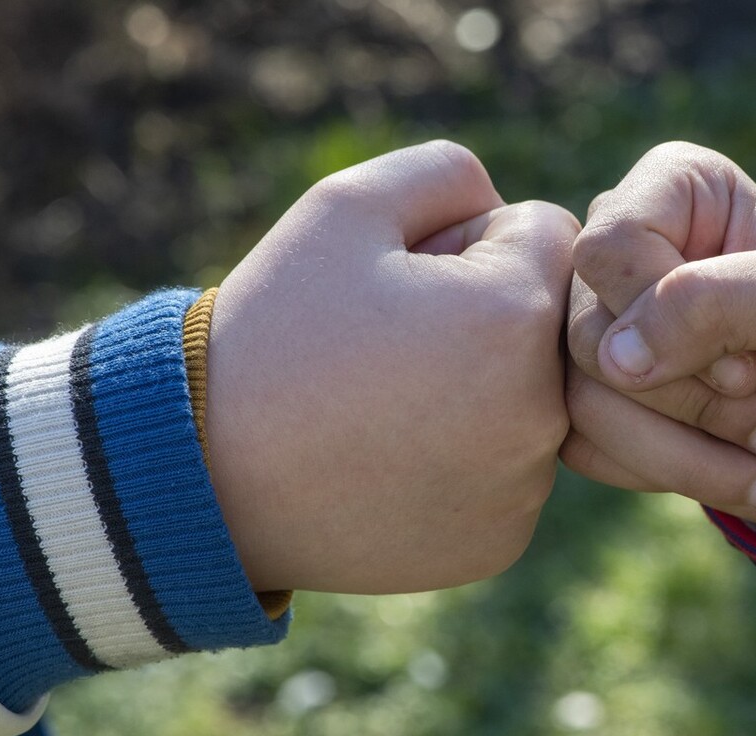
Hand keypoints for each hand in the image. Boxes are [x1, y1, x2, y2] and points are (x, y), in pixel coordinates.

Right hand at [205, 141, 576, 592]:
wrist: (209, 478)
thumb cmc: (276, 332)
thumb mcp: (345, 207)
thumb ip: (449, 172)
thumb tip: (508, 208)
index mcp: (518, 315)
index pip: (544, 233)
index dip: (469, 240)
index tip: (402, 282)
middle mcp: (545, 411)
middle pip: (546, 322)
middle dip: (485, 313)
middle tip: (389, 345)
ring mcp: (525, 488)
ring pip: (532, 400)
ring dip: (481, 389)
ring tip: (383, 405)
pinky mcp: (501, 542)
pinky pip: (508, 473)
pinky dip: (466, 461)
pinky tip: (392, 462)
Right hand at [566, 142, 755, 529]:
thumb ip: (714, 303)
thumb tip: (614, 358)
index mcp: (670, 189)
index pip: (611, 248)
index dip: (673, 320)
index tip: (752, 363)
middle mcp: (616, 252)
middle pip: (591, 336)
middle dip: (692, 398)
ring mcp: (592, 327)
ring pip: (583, 402)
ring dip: (689, 451)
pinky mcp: (583, 398)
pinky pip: (585, 447)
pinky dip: (669, 472)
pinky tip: (728, 470)